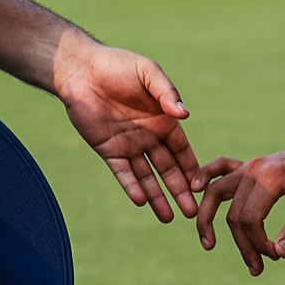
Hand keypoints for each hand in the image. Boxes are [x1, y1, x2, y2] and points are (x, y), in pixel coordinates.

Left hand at [55, 40, 199, 221]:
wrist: (81, 69)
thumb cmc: (118, 65)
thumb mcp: (148, 73)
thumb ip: (166, 93)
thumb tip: (185, 115)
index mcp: (162, 119)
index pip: (182, 149)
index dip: (192, 168)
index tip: (203, 187)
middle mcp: (148, 136)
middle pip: (168, 168)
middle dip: (180, 190)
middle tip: (192, 214)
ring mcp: (129, 145)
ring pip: (146, 176)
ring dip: (157, 197)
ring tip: (168, 218)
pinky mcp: (108, 149)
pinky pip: (122, 172)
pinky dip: (131, 186)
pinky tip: (141, 202)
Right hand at [193, 135, 284, 274]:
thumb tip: (278, 254)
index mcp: (272, 177)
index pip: (250, 219)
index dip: (258, 245)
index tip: (277, 256)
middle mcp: (254, 169)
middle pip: (234, 214)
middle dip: (244, 245)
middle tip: (258, 269)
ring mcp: (249, 165)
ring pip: (217, 193)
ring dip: (210, 219)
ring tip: (208, 244)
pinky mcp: (249, 166)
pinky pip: (220, 169)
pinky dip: (205, 177)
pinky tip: (193, 188)